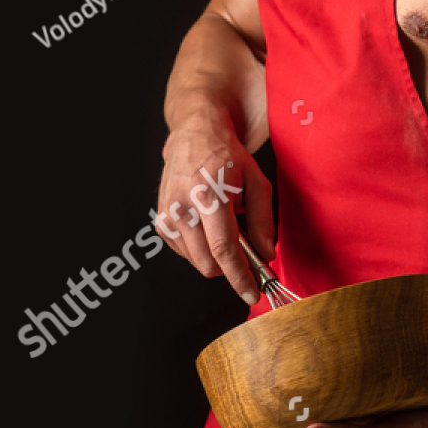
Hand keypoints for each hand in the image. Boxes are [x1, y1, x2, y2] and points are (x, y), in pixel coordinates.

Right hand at [156, 110, 273, 303]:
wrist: (195, 135)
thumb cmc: (228, 157)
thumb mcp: (257, 182)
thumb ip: (263, 221)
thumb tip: (266, 254)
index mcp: (209, 196)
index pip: (224, 249)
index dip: (240, 277)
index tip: (252, 293)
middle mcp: (183, 207)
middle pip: (207, 262)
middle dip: (230, 270)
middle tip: (248, 259)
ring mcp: (168, 215)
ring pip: (195, 261)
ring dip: (215, 258)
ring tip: (226, 230)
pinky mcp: (160, 221)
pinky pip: (184, 252)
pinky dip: (201, 249)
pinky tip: (208, 226)